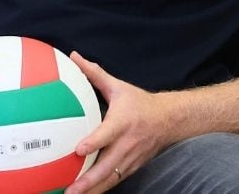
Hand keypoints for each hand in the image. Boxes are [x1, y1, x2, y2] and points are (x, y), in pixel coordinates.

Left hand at [64, 52, 179, 193]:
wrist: (169, 120)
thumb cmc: (140, 103)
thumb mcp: (119, 87)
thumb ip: (95, 74)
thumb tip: (75, 57)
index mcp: (122, 123)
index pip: (107, 135)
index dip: (93, 143)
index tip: (78, 149)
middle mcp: (126, 144)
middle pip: (107, 166)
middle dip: (88, 181)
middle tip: (69, 189)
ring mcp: (130, 159)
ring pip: (110, 179)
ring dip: (92, 190)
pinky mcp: (131, 168)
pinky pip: (114, 181)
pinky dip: (100, 189)